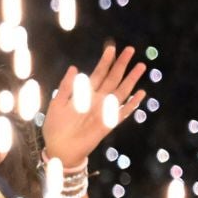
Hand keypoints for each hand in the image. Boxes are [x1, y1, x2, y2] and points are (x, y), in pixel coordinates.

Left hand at [42, 44, 146, 166]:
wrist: (59, 149)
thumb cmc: (55, 127)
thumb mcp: (56, 104)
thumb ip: (66, 87)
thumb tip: (74, 68)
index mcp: (84, 93)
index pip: (97, 73)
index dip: (105, 61)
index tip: (112, 48)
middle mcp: (97, 100)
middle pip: (112, 78)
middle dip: (121, 64)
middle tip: (131, 50)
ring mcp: (104, 111)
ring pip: (121, 91)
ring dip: (131, 79)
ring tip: (140, 66)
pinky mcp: (108, 124)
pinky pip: (123, 112)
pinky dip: (132, 104)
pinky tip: (141, 94)